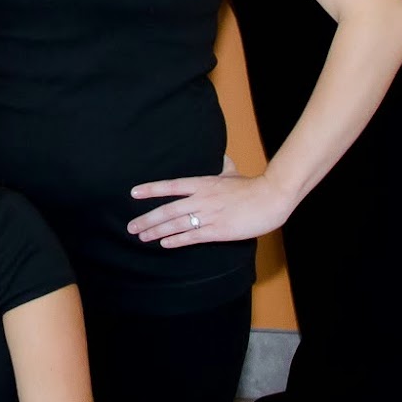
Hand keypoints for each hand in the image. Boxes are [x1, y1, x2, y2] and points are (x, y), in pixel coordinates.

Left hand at [128, 159, 289, 246]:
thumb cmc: (252, 186)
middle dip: (147, 219)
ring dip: (157, 231)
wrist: (271, 198)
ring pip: (176, 224)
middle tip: (131, 227)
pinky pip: (192, 237)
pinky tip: (164, 244)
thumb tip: (220, 157)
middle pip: (168, 209)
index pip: (171, 186)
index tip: (134, 193)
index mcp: (203, 183)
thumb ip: (222, 167)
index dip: (151, 189)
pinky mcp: (218, 230)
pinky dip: (177, 240)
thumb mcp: (232, 172)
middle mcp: (201, 199)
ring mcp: (209, 215)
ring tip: (142, 237)